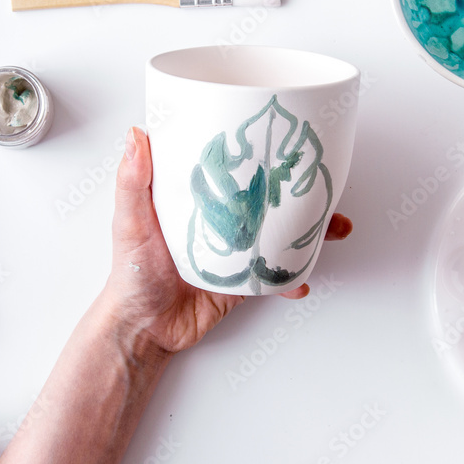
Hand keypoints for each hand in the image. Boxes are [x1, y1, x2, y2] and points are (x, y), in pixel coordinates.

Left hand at [101, 127, 351, 354]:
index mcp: (195, 198)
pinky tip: (301, 281)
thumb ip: (132, 182)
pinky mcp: (244, 280)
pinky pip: (276, 275)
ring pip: (280, 232)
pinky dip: (293, 278)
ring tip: (334, 228)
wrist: (144, 328)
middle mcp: (220, 219)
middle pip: (266, 196)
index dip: (254, 149)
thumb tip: (135, 135)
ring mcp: (236, 249)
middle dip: (299, 189)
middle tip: (324, 182)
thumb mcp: (129, 223)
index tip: (281, 135)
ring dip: (310, 230)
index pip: (228, 166)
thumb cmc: (131, 273)